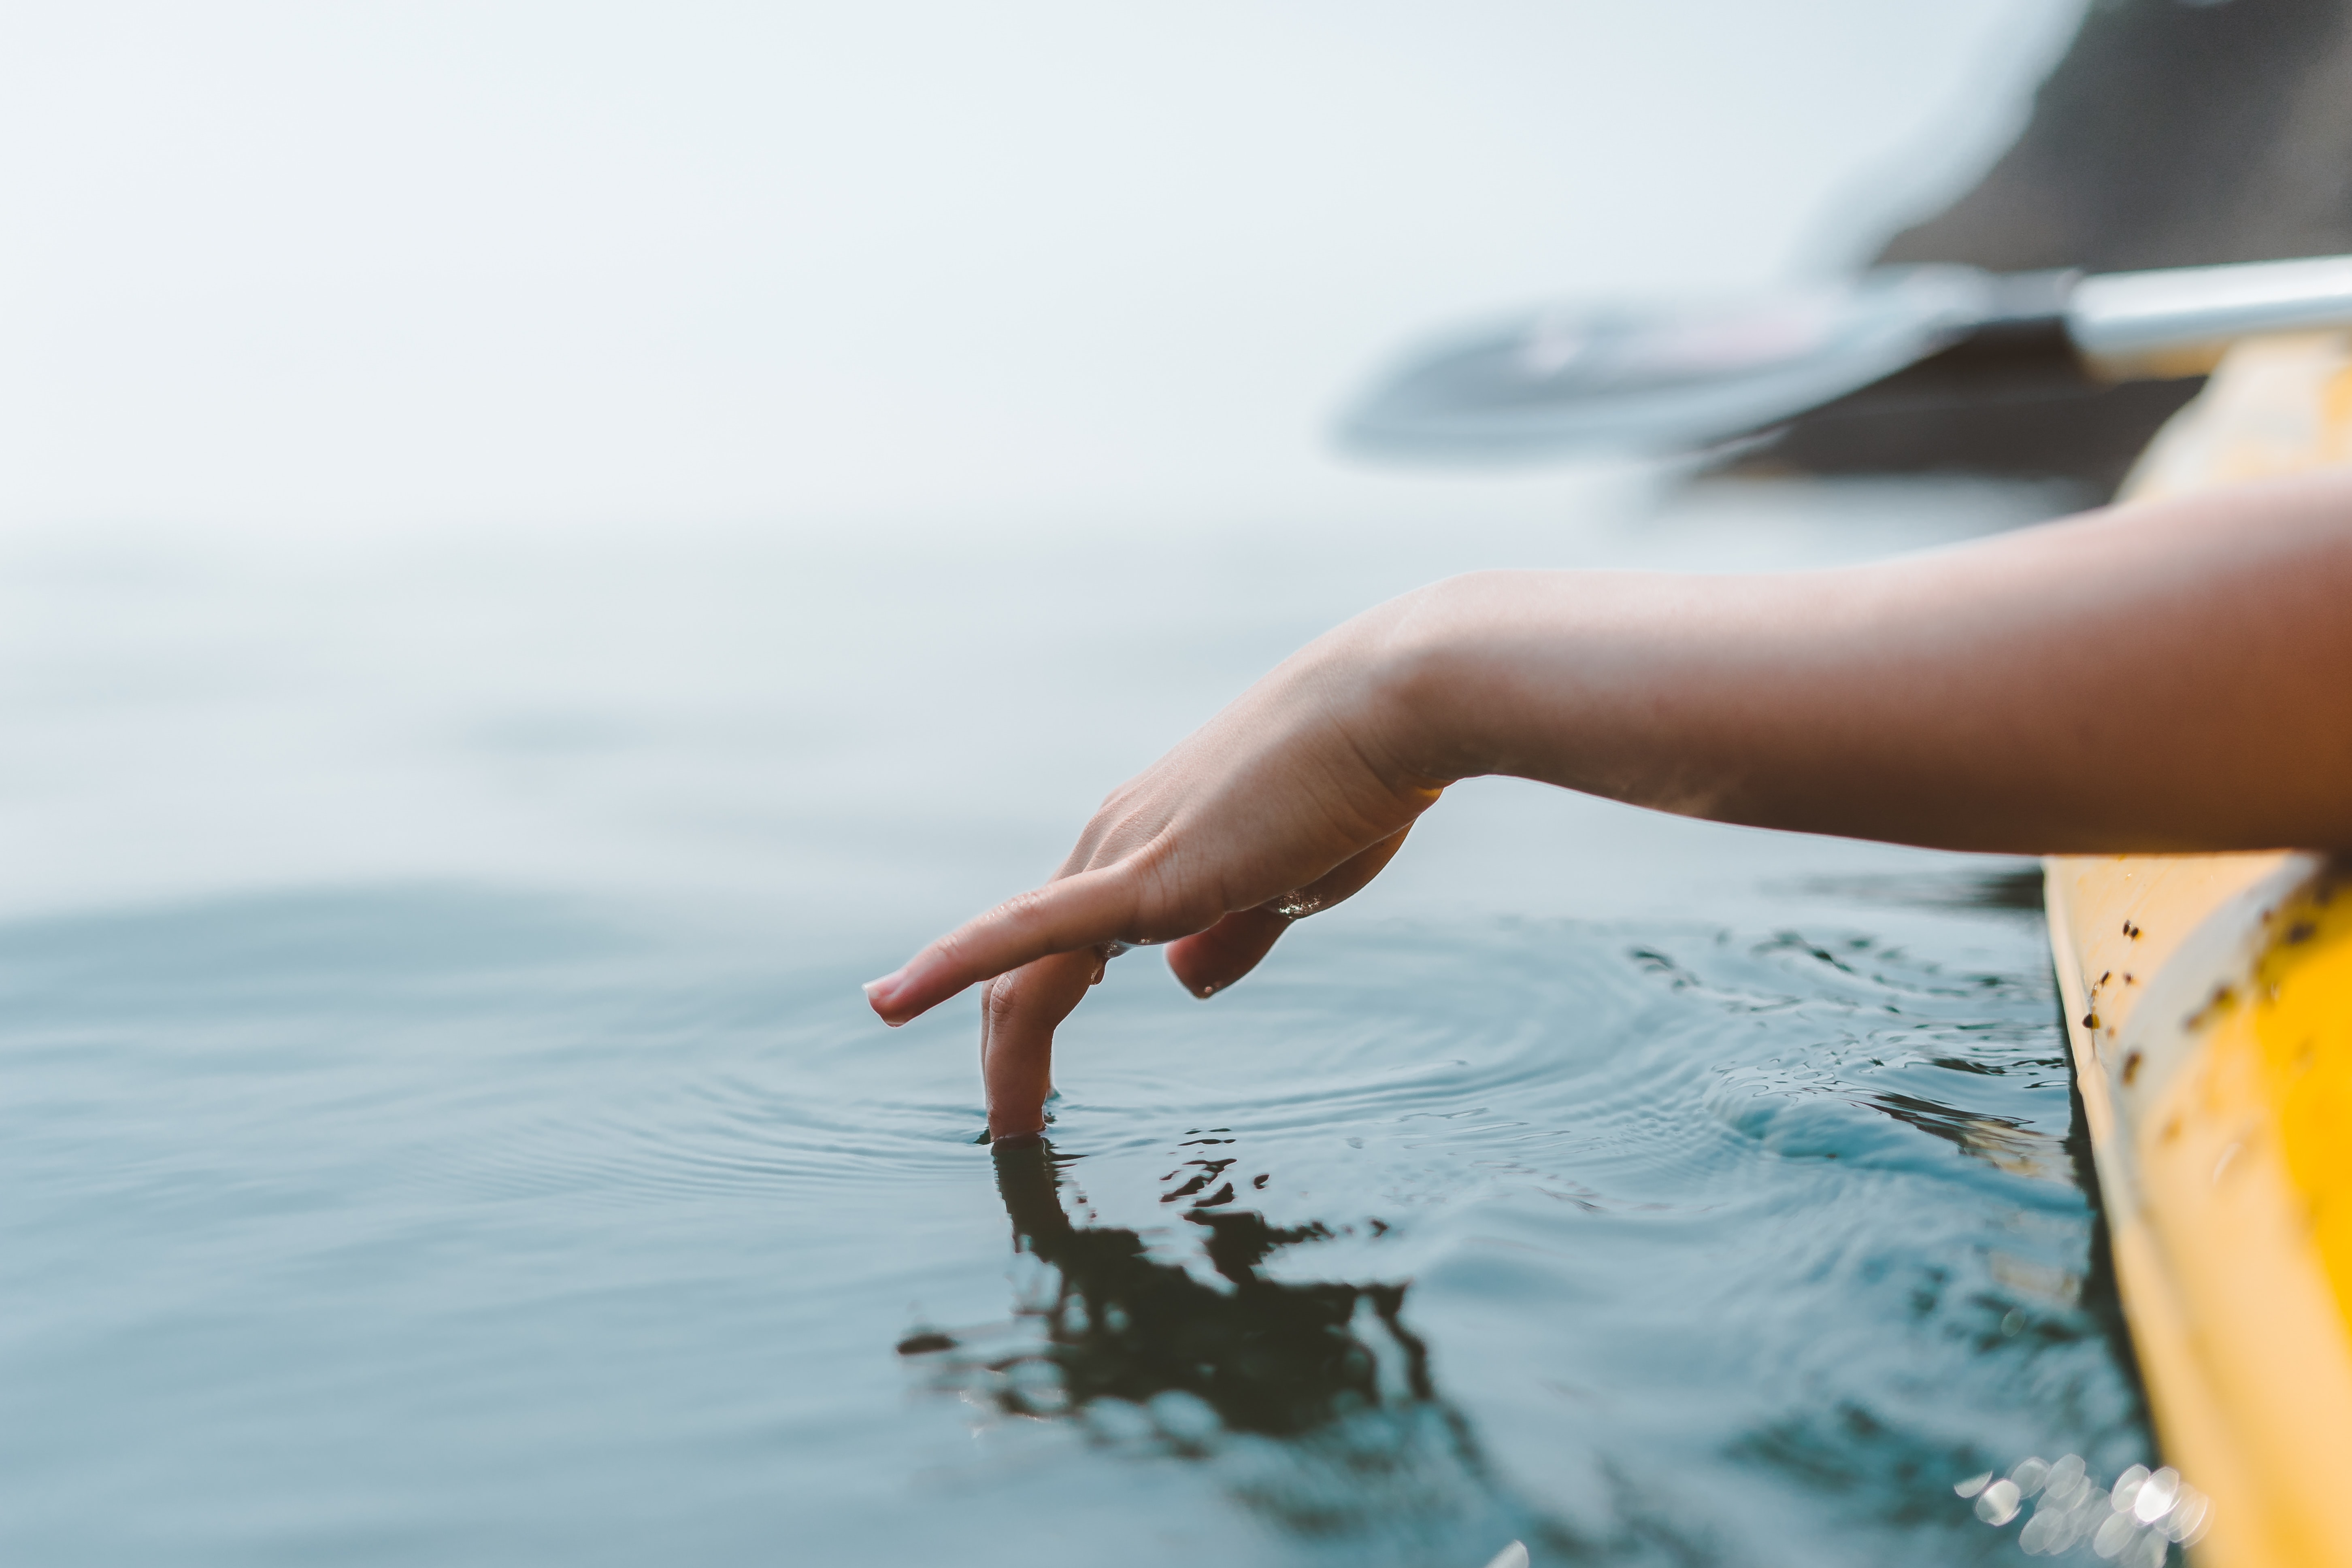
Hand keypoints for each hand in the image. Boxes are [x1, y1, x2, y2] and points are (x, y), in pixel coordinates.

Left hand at [862, 598, 1450, 1138]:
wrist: (1389, 711)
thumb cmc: (1354, 788)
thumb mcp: (1291, 883)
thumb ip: (1235, 934)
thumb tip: (1185, 983)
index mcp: (1144, 849)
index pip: (1059, 946)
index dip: (1033, 1019)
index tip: (1031, 1092)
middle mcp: (1113, 845)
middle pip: (1026, 967)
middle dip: (1010, 1054)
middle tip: (1011, 1130)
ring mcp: (1120, 855)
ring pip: (1025, 971)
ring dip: (1007, 1056)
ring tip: (1007, 1133)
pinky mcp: (1145, 874)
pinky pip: (1028, 929)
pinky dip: (954, 964)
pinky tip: (890, 1003)